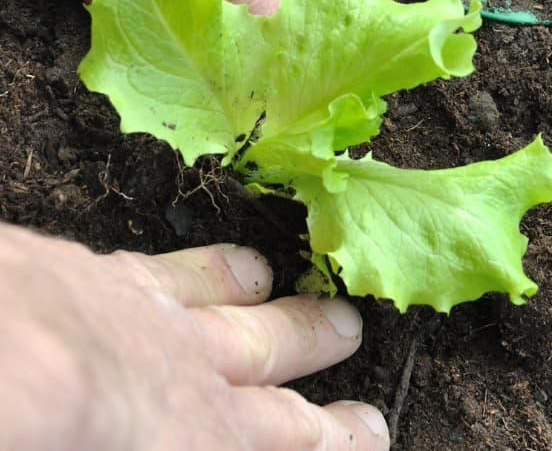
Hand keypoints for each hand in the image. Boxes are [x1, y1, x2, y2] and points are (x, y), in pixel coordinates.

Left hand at [0, 222, 388, 449]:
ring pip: (242, 315)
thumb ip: (181, 437)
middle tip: (355, 340)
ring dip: (285, 313)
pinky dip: (223, 269)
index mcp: (196, 444)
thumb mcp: (153, 442)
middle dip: (322, 372)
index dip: (336, 444)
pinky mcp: (119, 278)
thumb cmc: (48, 436)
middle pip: (277, 375)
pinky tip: (244, 262)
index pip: (289, 445)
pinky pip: (186, 271)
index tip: (373, 435)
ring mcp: (163, 323)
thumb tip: (195, 430)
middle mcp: (198, 384)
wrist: (4, 348)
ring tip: (318, 306)